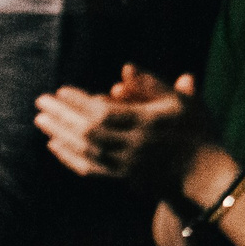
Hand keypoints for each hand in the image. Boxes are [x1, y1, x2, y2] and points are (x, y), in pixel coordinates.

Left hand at [35, 66, 205, 188]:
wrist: (203, 173)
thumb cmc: (196, 130)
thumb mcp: (181, 101)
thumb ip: (152, 85)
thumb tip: (125, 68)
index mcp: (148, 124)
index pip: (104, 113)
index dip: (80, 102)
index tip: (61, 91)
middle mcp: (133, 146)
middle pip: (88, 132)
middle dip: (62, 116)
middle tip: (40, 102)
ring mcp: (126, 165)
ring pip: (85, 151)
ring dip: (60, 134)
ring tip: (42, 120)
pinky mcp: (122, 177)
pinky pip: (89, 168)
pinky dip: (69, 157)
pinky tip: (55, 145)